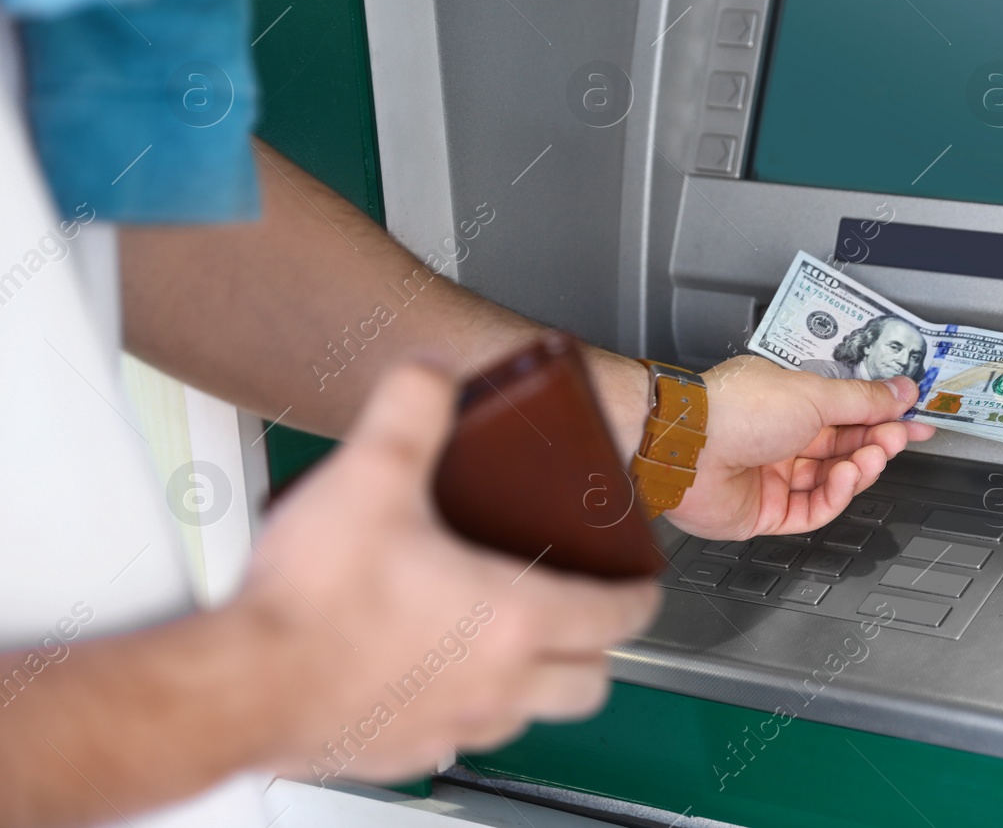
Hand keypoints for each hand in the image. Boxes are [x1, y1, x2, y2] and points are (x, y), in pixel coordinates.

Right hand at [238, 361, 659, 783]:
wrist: (237, 687)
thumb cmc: (310, 604)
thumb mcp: (371, 476)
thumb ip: (411, 409)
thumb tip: (430, 372)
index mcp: (512, 619)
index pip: (614, 615)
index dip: (640, 595)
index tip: (643, 585)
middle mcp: (496, 683)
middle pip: (589, 683)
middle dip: (599, 650)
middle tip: (587, 619)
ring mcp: (452, 726)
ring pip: (531, 718)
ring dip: (538, 684)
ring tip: (516, 646)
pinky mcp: (403, 752)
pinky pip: (463, 739)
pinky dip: (470, 711)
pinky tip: (436, 678)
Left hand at [664, 356, 934, 540]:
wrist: (689, 447)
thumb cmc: (737, 409)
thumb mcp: (813, 394)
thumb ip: (861, 400)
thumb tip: (900, 391)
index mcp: (786, 401)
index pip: (845, 410)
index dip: (881, 414)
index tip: (913, 417)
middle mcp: (779, 437)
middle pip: (842, 445)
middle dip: (876, 441)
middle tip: (900, 437)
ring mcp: (773, 476)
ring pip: (832, 479)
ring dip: (859, 467)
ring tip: (875, 456)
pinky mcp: (766, 512)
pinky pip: (813, 508)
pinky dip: (836, 495)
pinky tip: (847, 478)